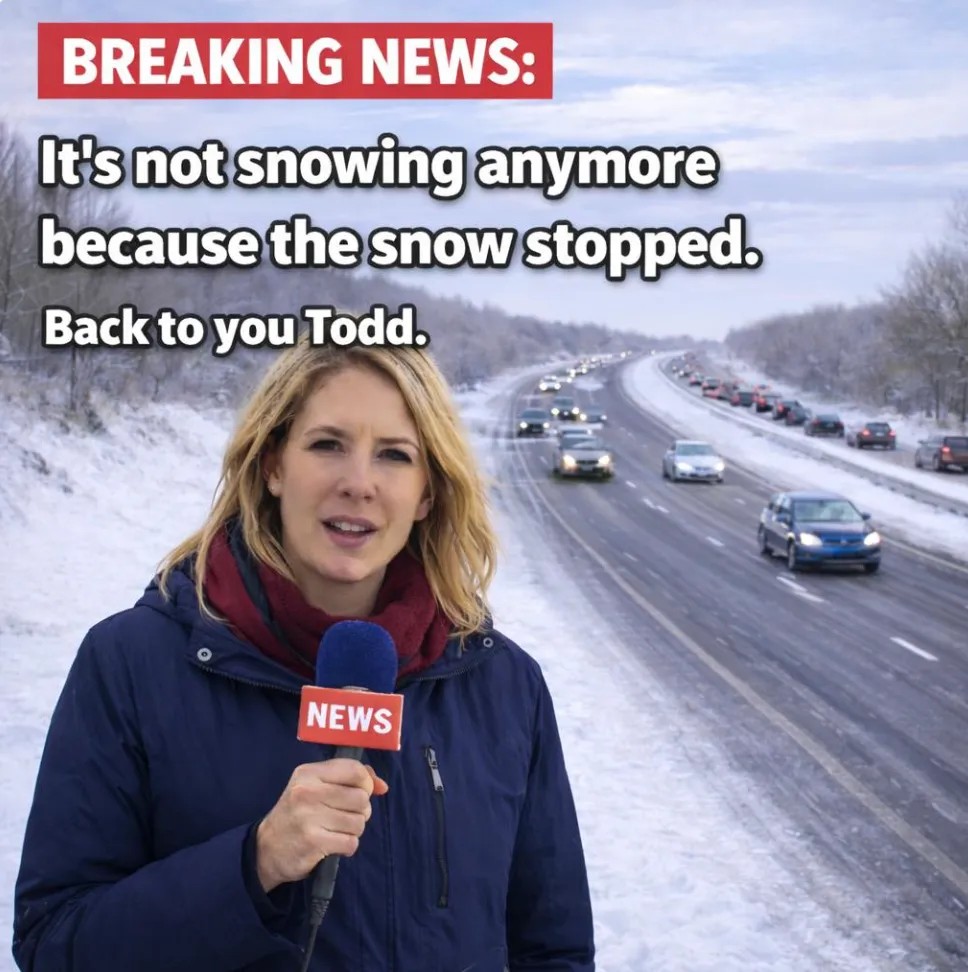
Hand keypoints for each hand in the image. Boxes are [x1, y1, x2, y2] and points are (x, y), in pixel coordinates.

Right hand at [255, 759, 388, 892]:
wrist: (266, 849)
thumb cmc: (297, 813)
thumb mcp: (315, 786)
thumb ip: (349, 778)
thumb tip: (382, 785)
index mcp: (309, 773)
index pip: (355, 770)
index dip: (366, 783)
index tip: (360, 792)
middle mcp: (308, 792)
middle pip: (361, 798)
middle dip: (361, 810)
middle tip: (345, 815)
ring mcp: (309, 818)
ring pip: (359, 822)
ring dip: (353, 830)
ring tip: (336, 830)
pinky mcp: (313, 843)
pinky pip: (351, 842)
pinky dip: (347, 846)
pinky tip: (332, 844)